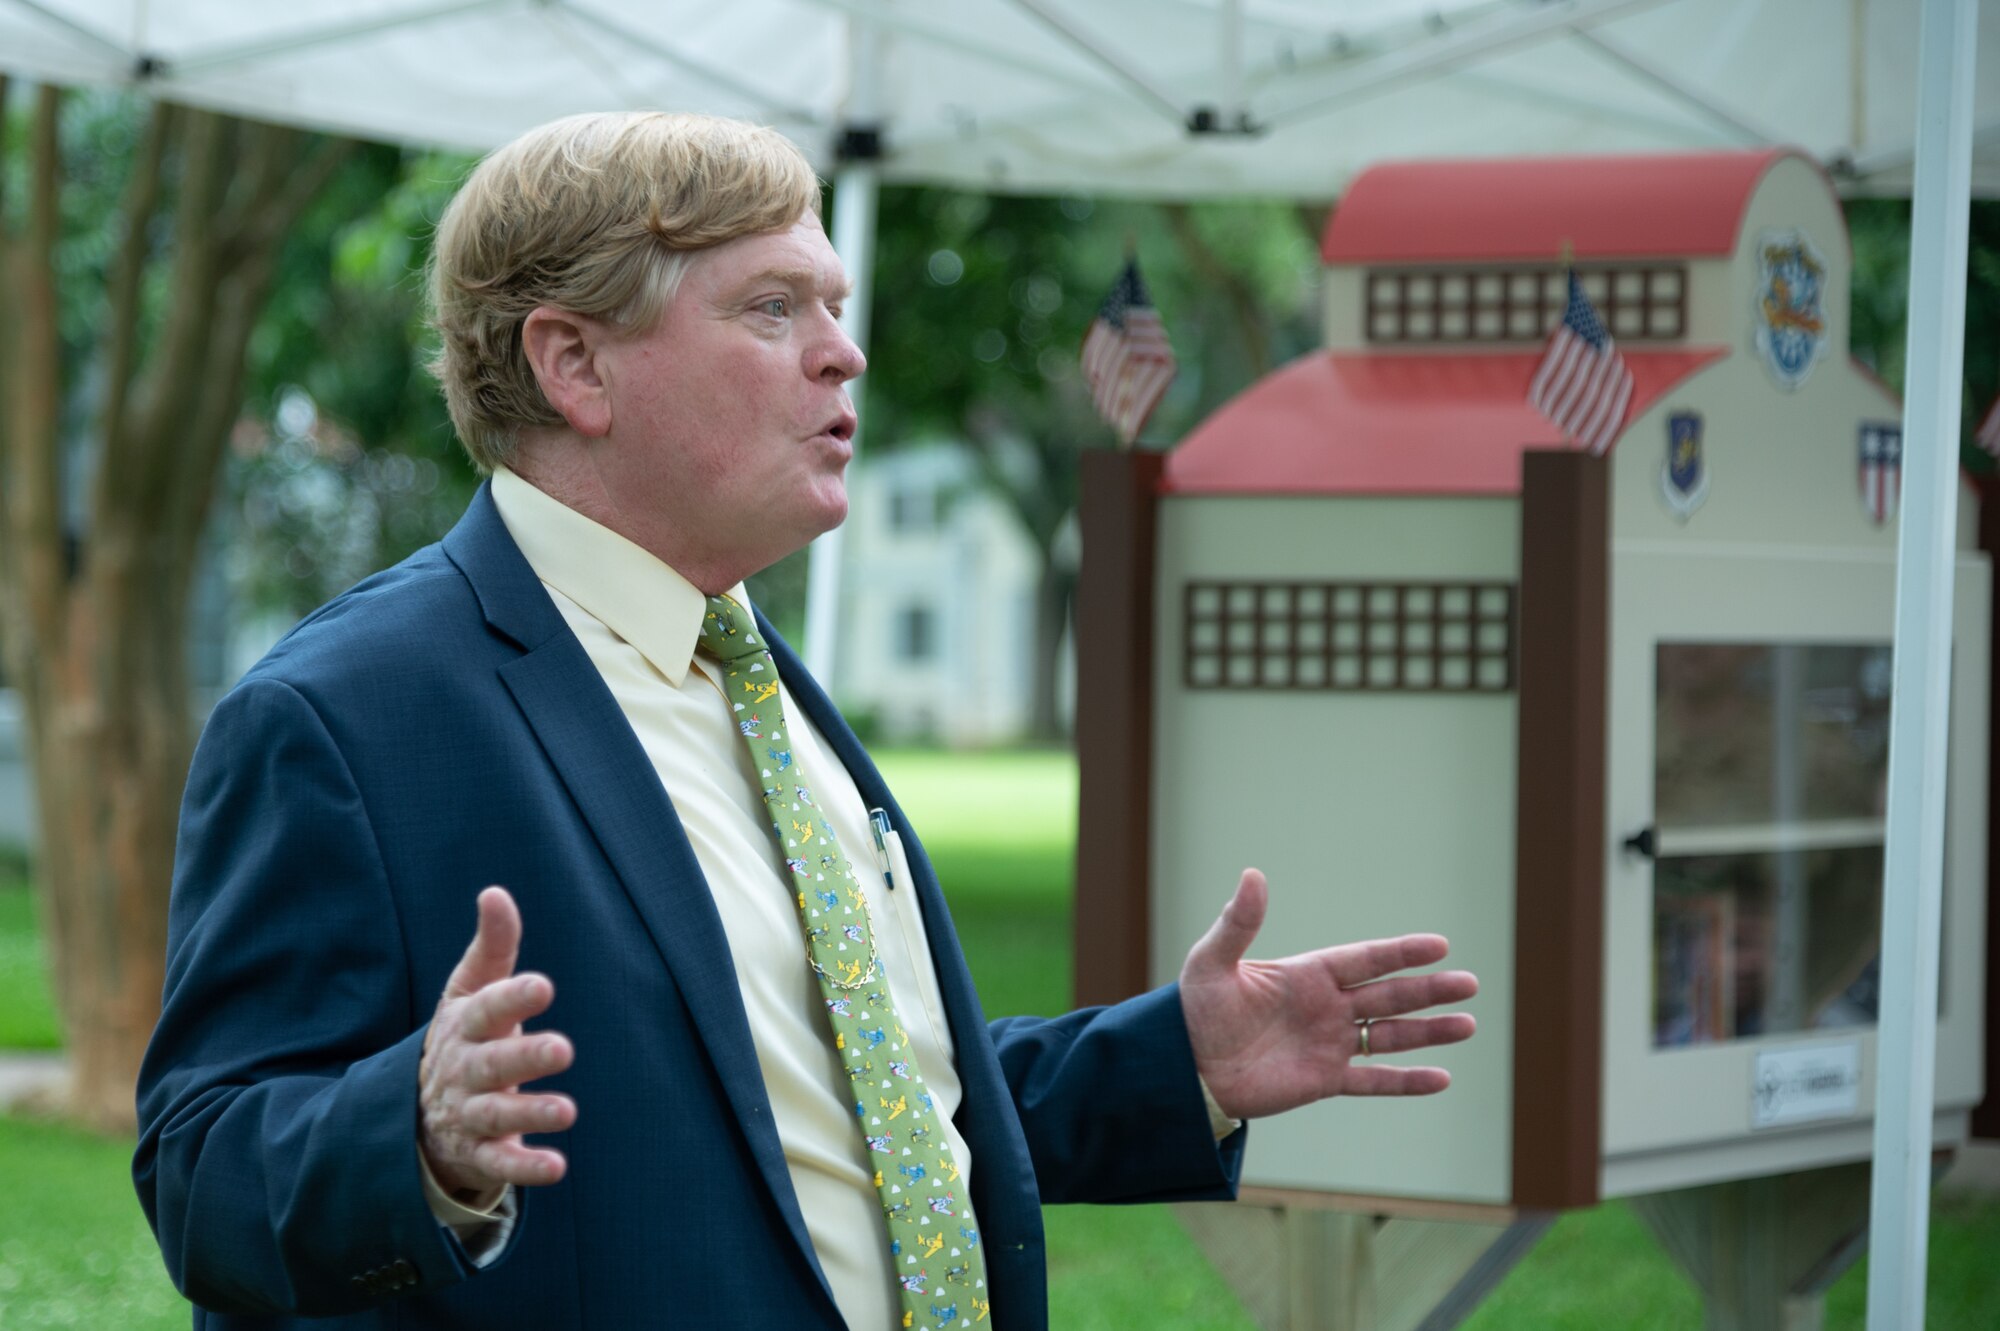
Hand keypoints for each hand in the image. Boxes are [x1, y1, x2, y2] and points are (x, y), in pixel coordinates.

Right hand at [419, 887, 576, 1205]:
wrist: (415, 1112)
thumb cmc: (463, 1038)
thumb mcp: (469, 991)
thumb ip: (492, 947)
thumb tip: (495, 892)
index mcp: (463, 1026)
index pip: (485, 1008)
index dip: (512, 998)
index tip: (543, 986)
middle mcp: (463, 1070)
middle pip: (492, 1063)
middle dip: (525, 1057)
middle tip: (564, 1048)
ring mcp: (467, 1114)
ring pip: (496, 1115)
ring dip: (531, 1114)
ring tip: (567, 1111)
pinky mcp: (477, 1154)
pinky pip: (500, 1163)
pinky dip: (526, 1168)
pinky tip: (558, 1167)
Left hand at [1179, 868, 1477, 1120]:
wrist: (1184, 1066)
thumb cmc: (1195, 1010)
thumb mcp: (1212, 963)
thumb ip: (1238, 924)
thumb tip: (1253, 874)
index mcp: (1307, 975)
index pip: (1365, 960)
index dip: (1401, 953)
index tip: (1440, 945)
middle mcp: (1326, 1007)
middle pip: (1388, 995)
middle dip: (1429, 991)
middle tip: (1470, 984)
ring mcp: (1328, 1044)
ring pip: (1389, 1036)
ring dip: (1428, 1032)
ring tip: (1469, 1025)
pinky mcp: (1323, 1080)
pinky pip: (1373, 1081)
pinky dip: (1406, 1082)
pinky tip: (1441, 1079)